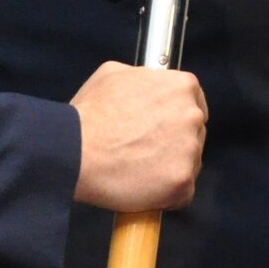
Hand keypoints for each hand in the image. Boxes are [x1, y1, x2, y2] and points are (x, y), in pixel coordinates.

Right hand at [70, 61, 206, 211]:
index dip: (175, 116)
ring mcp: (190, 151)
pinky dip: (165, 194)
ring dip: (169, 168)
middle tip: (143, 150)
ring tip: (137, 168)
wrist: (74, 151)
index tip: (162, 128)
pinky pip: (182, 191)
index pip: (193, 102)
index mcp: (181, 87)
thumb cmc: (89, 115)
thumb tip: (149, 87)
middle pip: (194, 133)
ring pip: (189, 163)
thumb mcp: (114, 74)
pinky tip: (141, 187)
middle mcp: (192, 116)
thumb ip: (144, 78)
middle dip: (174, 143)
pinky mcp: (182, 182)